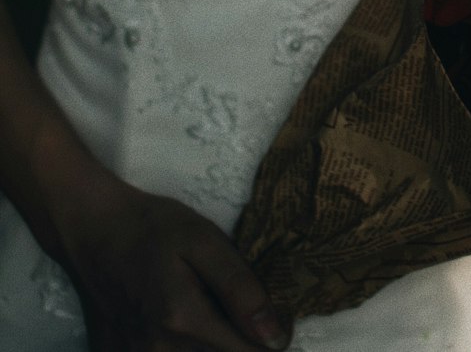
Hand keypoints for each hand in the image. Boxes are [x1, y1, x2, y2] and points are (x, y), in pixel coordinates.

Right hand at [53, 172, 288, 351]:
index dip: (270, 341)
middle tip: (237, 312)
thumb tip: (276, 338)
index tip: (278, 325)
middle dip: (239, 344)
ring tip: (210, 313)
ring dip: (210, 348)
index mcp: (183, 321)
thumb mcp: (204, 240)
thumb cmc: (153, 228)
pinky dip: (185, 349)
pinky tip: (186, 329)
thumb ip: (241, 289)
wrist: (93, 231)